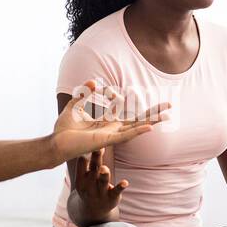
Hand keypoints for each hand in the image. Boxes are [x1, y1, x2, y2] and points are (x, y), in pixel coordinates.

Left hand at [52, 80, 169, 161]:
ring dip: (152, 121)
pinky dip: (138, 131)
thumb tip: (92, 82)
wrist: (56, 143)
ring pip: (136, 127)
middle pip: (138, 120)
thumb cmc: (64, 129)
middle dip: (153, 113)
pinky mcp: (107, 140)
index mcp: (106, 122)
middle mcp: (112, 129)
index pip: (124, 110)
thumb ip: (83, 94)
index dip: (126, 99)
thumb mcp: (74, 106)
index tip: (121, 91)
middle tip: (169, 106)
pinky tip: (150, 127)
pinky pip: (126, 135)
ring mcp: (112, 135)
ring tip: (167, 115)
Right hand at [72, 147, 127, 221]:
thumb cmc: (89, 187)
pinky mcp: (111, 197)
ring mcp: (100, 191)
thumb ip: (85, 163)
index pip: (81, 163)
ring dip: (104, 175)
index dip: (85, 152)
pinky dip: (120, 186)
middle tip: (98, 147)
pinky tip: (125, 182)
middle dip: (96, 158)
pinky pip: (116, 191)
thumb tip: (86, 140)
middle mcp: (89, 184)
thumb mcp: (83, 177)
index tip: (90, 140)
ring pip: (102, 181)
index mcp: (81, 177)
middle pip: (93, 168)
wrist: (93, 211)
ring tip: (105, 169)